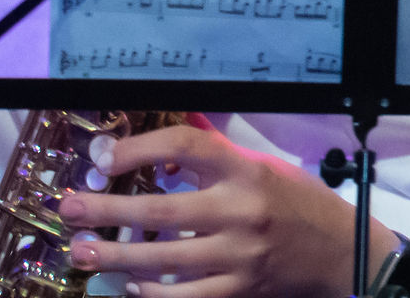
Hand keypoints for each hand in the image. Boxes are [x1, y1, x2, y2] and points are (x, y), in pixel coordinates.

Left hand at [56, 119, 371, 297]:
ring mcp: (238, 254)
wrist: (340, 252)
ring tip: (82, 250)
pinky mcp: (238, 288)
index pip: (185, 148)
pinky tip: (130, 285)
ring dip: (114, 255)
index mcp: (247, 171)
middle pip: (159, 208)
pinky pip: (182, 295)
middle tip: (70, 208)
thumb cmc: (298, 204)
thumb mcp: (264, 167)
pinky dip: (151, 291)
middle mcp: (241, 210)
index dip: (139, 148)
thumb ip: (217, 154)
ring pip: (161, 258)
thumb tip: (176, 129)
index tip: (106, 156)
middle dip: (105, 210)